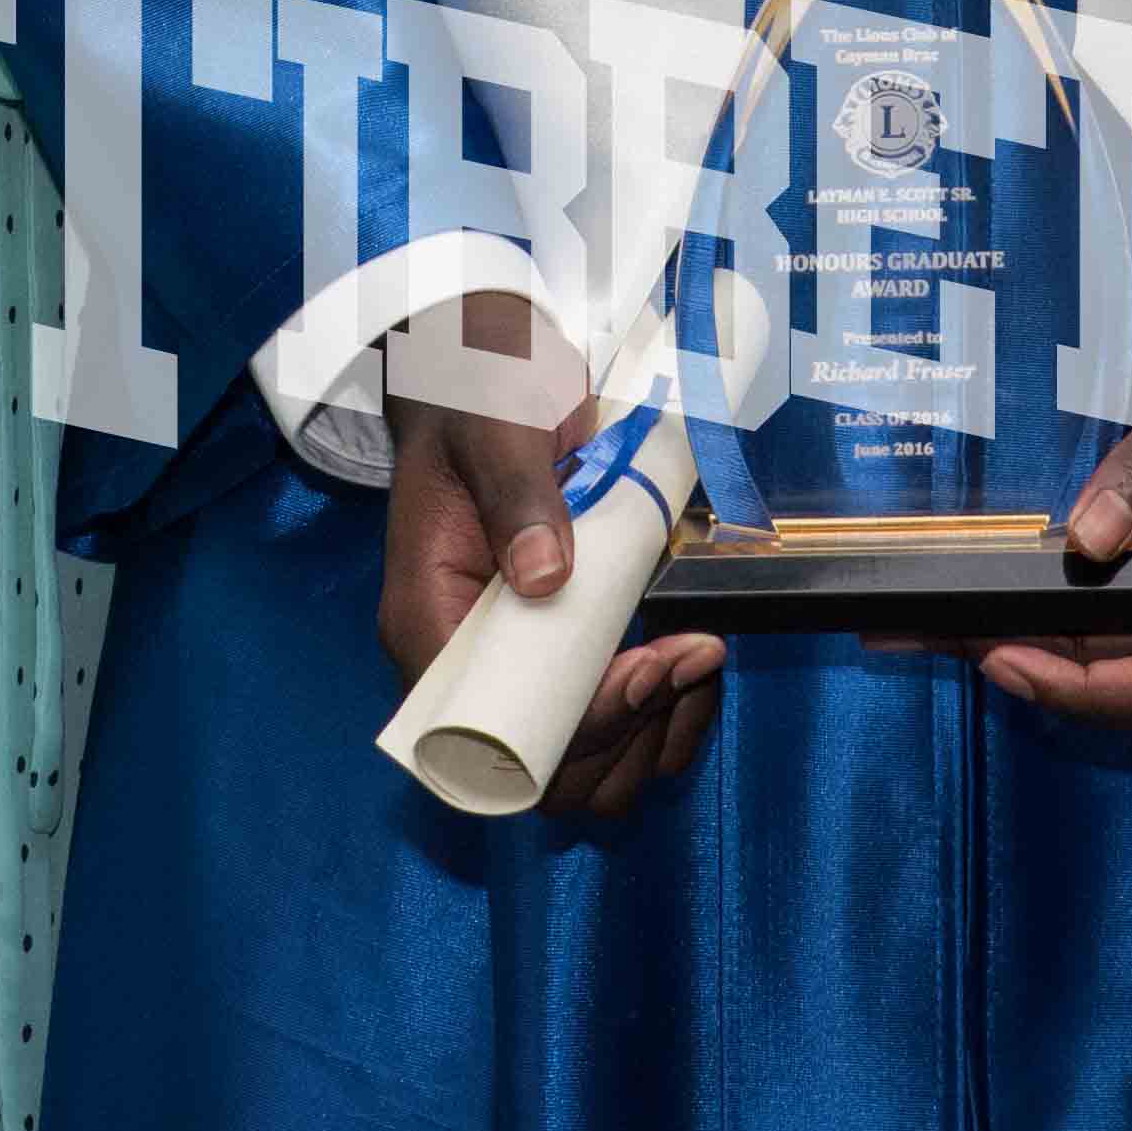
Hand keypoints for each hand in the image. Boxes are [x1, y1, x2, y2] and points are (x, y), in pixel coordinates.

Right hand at [375, 289, 723, 821]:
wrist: (489, 355)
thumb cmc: (478, 382)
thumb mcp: (492, 419)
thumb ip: (516, 492)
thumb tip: (544, 577)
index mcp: (427, 619)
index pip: (489, 732)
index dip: (575, 725)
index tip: (647, 666)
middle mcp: (469, 661)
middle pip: (544, 775)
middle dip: (628, 736)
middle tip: (693, 657)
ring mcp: (520, 660)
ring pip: (588, 769)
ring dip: (656, 736)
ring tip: (704, 659)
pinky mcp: (566, 649)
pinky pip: (617, 729)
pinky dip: (668, 715)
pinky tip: (699, 658)